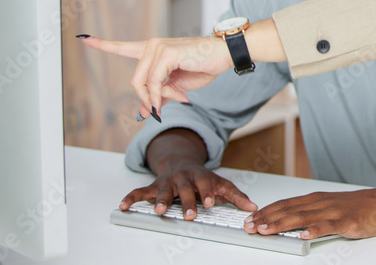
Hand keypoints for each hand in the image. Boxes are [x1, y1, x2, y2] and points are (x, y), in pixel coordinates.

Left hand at [81, 35, 230, 114]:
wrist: (223, 56)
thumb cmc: (202, 67)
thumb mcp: (177, 86)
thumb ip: (159, 96)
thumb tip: (145, 112)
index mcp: (153, 51)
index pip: (123, 47)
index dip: (103, 44)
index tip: (84, 38)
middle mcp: (152, 46)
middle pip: (135, 81)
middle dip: (148, 98)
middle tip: (162, 108)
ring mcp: (158, 47)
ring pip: (144, 83)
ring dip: (158, 98)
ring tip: (180, 96)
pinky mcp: (167, 53)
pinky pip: (155, 81)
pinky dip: (163, 93)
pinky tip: (179, 95)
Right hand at [120, 158, 257, 219]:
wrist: (180, 160)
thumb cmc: (202, 177)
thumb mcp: (220, 183)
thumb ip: (235, 196)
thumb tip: (252, 207)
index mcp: (200, 176)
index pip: (205, 183)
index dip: (208, 192)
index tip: (210, 202)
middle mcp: (183, 178)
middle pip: (185, 190)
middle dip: (187, 202)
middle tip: (190, 215)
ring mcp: (167, 181)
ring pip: (163, 191)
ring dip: (160, 200)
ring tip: (159, 210)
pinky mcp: (153, 186)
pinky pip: (139, 192)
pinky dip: (131, 198)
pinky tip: (123, 206)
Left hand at [244, 188, 375, 239]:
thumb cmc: (359, 206)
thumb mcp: (332, 205)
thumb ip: (313, 212)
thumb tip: (291, 221)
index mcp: (317, 199)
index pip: (286, 203)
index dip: (267, 211)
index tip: (251, 218)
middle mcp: (322, 203)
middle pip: (290, 210)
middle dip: (267, 218)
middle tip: (249, 226)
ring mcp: (334, 212)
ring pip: (304, 218)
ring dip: (282, 224)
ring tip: (266, 230)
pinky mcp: (348, 222)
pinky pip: (329, 226)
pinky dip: (315, 230)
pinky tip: (304, 235)